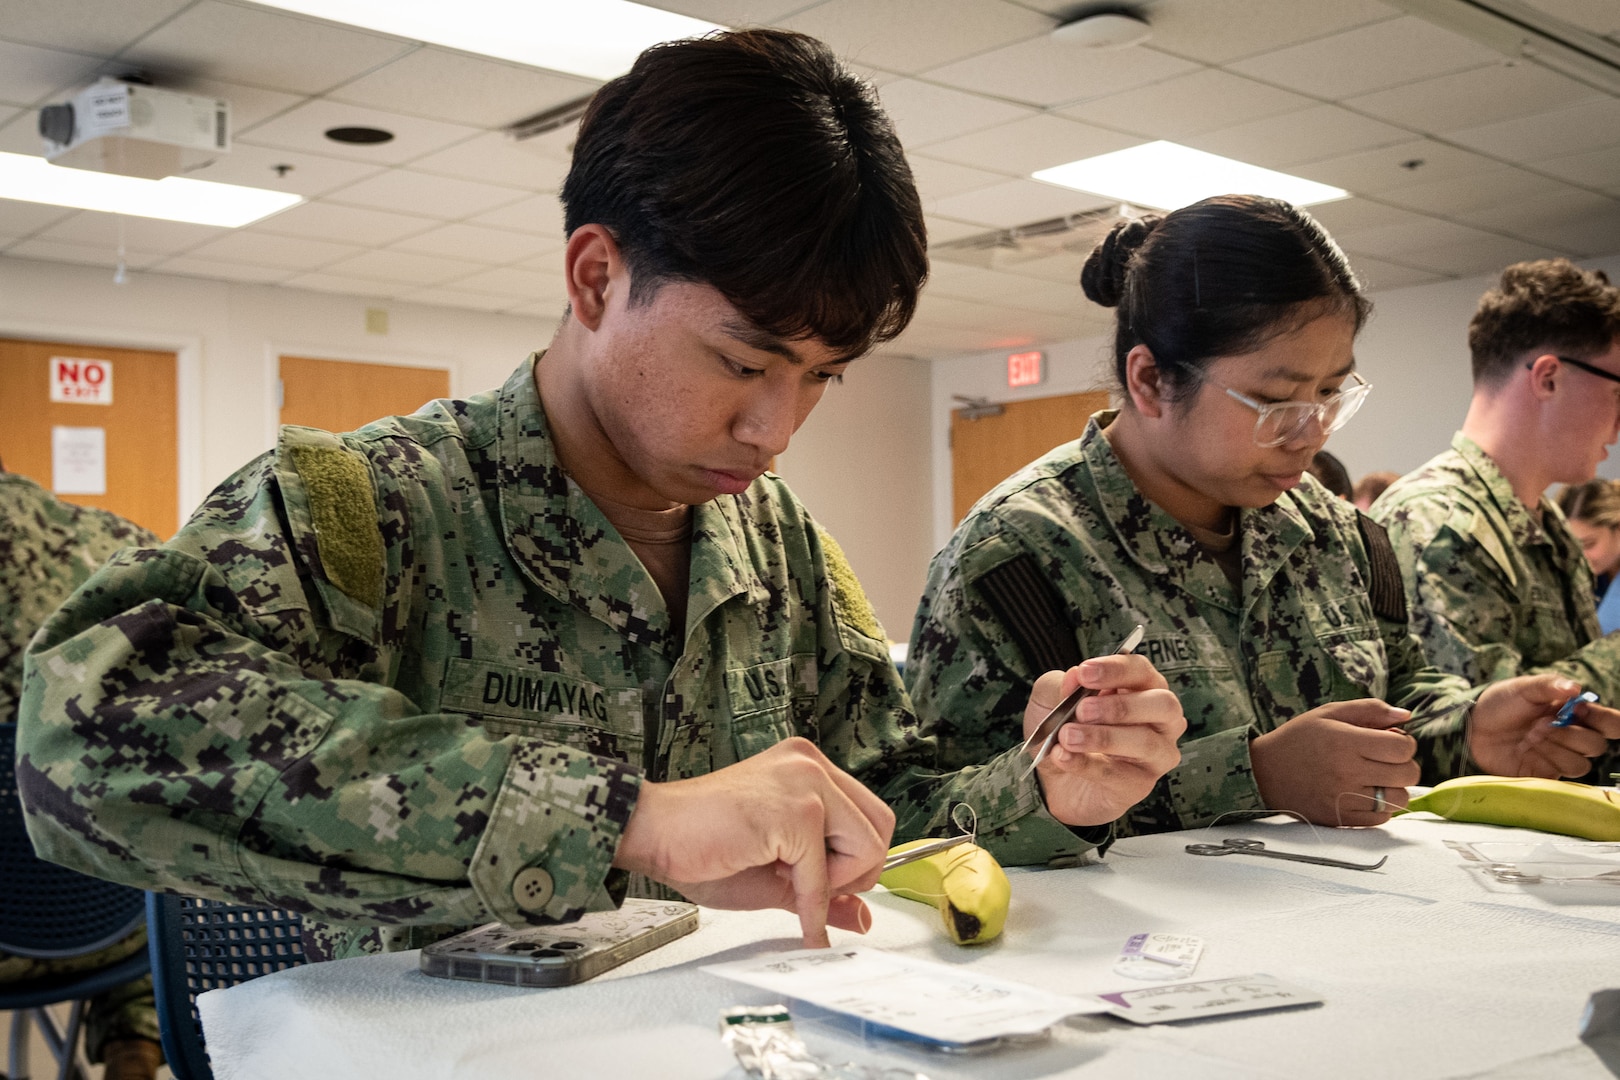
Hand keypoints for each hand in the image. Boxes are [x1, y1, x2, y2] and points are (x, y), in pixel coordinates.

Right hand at [611, 737, 893, 948]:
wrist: (653, 833)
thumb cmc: (701, 845)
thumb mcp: (776, 876)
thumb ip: (825, 892)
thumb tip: (863, 917)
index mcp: (808, 768)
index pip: (870, 817)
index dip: (855, 862)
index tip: (821, 884)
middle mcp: (812, 764)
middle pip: (880, 829)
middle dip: (855, 872)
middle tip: (810, 887)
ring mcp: (806, 782)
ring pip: (867, 846)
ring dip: (833, 882)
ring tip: (785, 879)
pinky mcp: (795, 809)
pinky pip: (825, 872)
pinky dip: (812, 904)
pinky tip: (795, 914)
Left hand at [1022, 654, 1184, 826]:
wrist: (1053, 780)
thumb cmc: (1063, 730)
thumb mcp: (1050, 699)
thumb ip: (1060, 685)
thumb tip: (1073, 676)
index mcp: (1140, 688)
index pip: (1141, 671)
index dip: (1116, 669)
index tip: (1085, 672)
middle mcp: (1159, 719)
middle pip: (1162, 704)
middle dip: (1120, 706)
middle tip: (1082, 710)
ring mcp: (1156, 754)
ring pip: (1145, 742)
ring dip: (1103, 737)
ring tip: (1067, 736)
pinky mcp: (1140, 784)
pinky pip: (1119, 773)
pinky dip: (1086, 763)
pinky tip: (1062, 756)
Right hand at [1250, 699, 1419, 825]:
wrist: (1264, 772)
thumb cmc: (1298, 739)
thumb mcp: (1328, 713)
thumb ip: (1369, 710)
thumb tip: (1406, 716)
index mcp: (1346, 742)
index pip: (1403, 748)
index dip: (1404, 743)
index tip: (1390, 742)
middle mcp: (1348, 772)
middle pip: (1407, 774)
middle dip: (1403, 765)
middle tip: (1384, 760)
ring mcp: (1345, 799)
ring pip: (1399, 799)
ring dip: (1394, 788)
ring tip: (1376, 779)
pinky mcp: (1341, 819)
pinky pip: (1382, 818)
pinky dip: (1380, 807)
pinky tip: (1364, 794)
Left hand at [1470, 674, 1619, 776]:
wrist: (1471, 728)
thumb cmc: (1500, 705)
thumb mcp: (1522, 688)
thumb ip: (1549, 685)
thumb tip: (1575, 688)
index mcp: (1574, 714)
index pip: (1610, 723)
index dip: (1608, 722)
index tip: (1582, 712)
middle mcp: (1572, 737)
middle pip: (1597, 746)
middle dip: (1570, 734)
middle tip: (1540, 724)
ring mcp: (1559, 758)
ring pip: (1581, 764)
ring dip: (1555, 748)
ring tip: (1530, 736)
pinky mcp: (1545, 775)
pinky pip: (1561, 776)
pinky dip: (1546, 761)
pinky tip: (1527, 750)